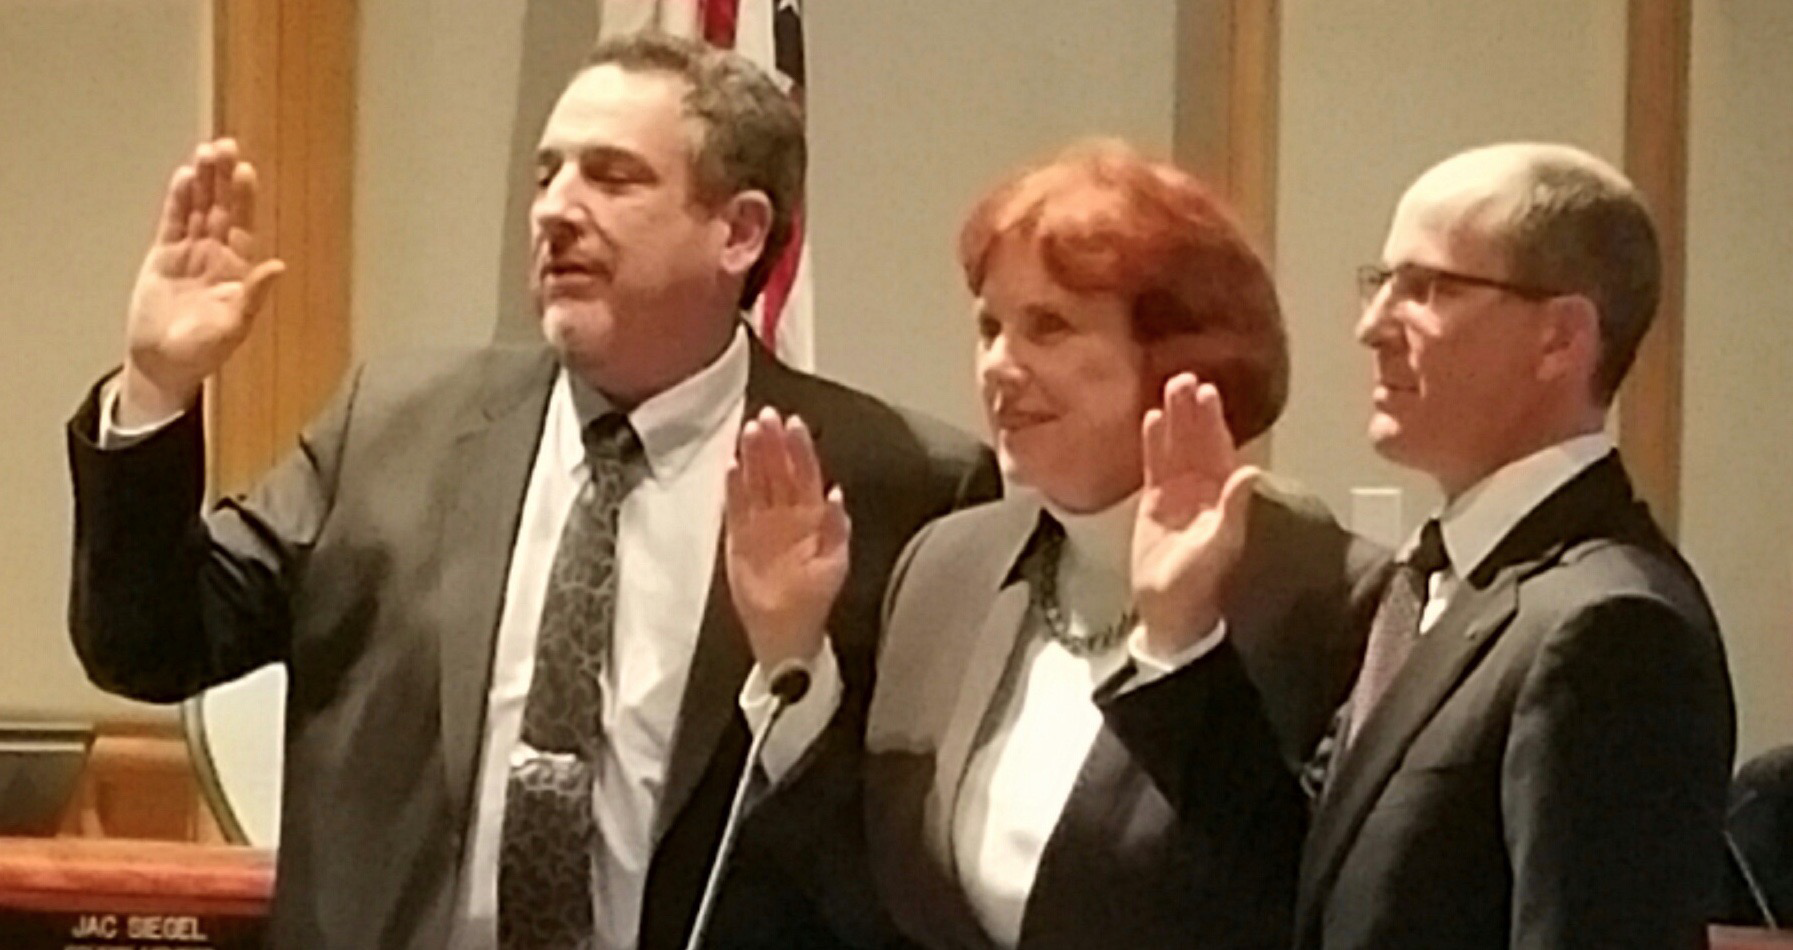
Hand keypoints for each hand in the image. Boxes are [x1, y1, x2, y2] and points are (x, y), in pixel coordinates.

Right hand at [120, 138, 285, 424]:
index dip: (244, 198)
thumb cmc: (204, 350)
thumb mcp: (234, 326)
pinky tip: (183, 177)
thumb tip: (279, 267)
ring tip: (205, 152)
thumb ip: (254, 295)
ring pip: (197, 208)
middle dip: (223, 178)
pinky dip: (177, 200)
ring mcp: (190, 252)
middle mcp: (217, 254)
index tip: (245, 170)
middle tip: (224, 146)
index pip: (243, 225)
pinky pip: (173, 222)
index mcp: (238, 268)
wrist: (164, 363)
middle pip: (221, 208)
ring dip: (202, 182)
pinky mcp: (164, 255)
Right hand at [724, 408, 850, 668]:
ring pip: (756, 482)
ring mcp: (761, 522)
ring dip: (753, 456)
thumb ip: (836, 527)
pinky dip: (733, 488)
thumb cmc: (815, 595)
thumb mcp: (835, 562)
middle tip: (765, 417)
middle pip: (778, 470)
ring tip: (748, 431)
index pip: (806, 473)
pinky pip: (735, 507)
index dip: (800, 448)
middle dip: (773, 443)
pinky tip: (731, 467)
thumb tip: (837, 493)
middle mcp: (786, 512)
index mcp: (812, 515)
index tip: (793, 423)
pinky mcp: (739, 537)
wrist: (786, 629)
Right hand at [1130, 374, 1258, 655]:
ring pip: (1177, 448)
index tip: (1209, 392)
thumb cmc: (1199, 589)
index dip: (1214, 423)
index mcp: (1224, 499)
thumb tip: (1250, 473)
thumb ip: (1233, 511)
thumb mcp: (1219, 549)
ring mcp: (1179, 496)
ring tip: (1170, 387)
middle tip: (1186, 378)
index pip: (1220, 451)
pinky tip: (1151, 418)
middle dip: (1193, 411)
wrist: (1170, 616)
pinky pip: (1155, 466)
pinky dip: (1153, 443)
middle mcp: (1205, 492)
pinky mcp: (1154, 505)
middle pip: (1198, 442)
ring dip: (1174, 419)